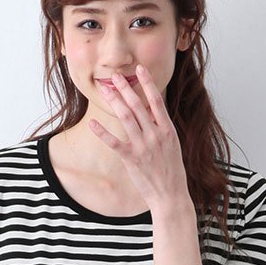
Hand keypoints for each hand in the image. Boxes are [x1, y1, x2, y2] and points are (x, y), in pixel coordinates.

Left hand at [90, 65, 189, 211]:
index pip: (156, 100)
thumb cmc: (172, 171)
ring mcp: (143, 146)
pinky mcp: (131, 159)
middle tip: (114, 75)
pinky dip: (102, 132)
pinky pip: (114, 142)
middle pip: (138, 105)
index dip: (147, 82)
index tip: (139, 69)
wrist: (171, 195)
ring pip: (126, 117)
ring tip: (105, 89)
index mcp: (167, 130)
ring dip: (114, 101)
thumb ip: (161, 128)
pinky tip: (93, 123)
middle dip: (125, 87)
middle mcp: (155, 135)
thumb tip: (152, 113)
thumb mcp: (172, 146)